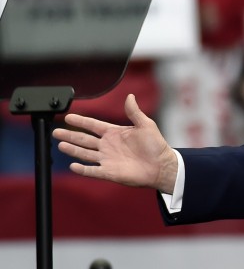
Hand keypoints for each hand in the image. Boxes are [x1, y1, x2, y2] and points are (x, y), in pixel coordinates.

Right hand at [53, 94, 178, 193]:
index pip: (93, 125)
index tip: (68, 117)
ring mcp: (107, 159)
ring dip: (72, 150)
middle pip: (84, 139)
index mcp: (114, 133)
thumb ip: (134, 112)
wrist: (162, 166)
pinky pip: (93, 171)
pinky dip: (83, 169)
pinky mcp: (109, 172)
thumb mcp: (145, 125)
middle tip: (56, 132)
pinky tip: (72, 166)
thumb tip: (130, 96)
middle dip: (70, 135)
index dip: (81, 121)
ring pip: (85, 154)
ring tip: (60, 145)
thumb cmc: (156, 146)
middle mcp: (108, 146)